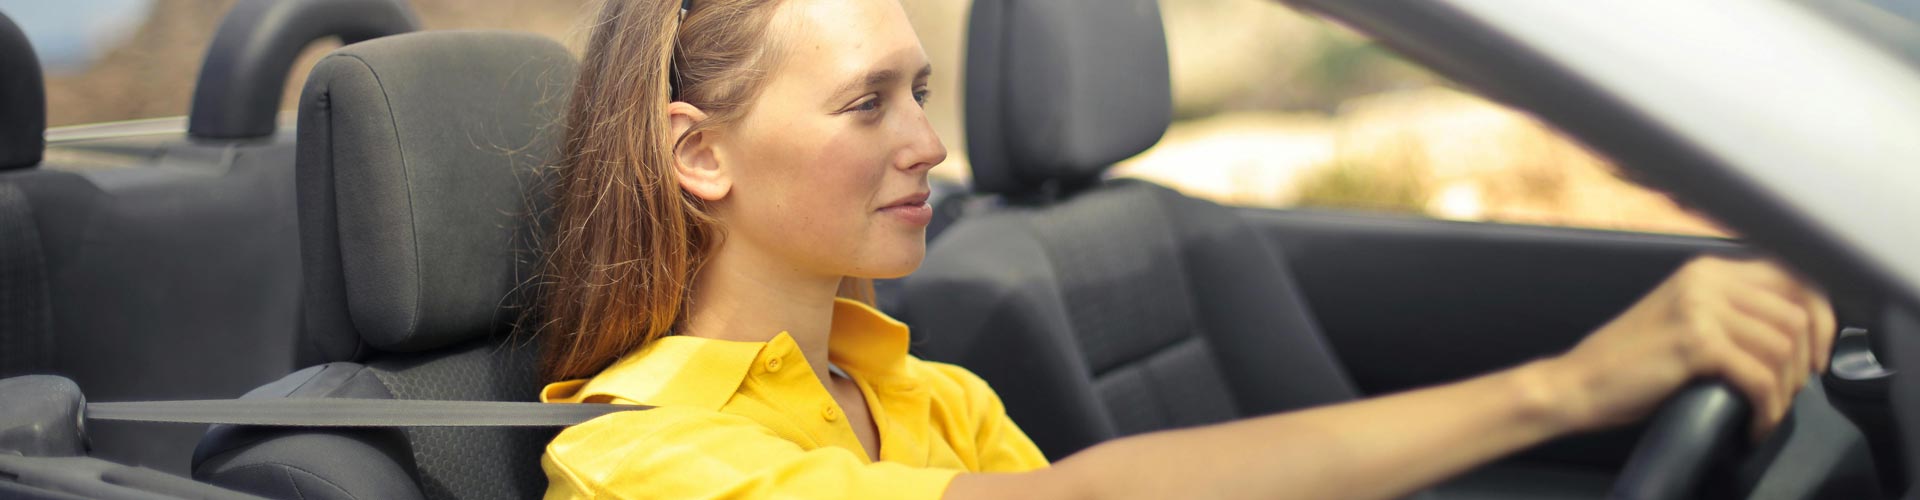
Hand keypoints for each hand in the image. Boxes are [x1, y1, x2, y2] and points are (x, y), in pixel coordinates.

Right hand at [1541, 256, 1835, 439]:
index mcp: (1707, 270)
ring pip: (1783, 347)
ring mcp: (1700, 308)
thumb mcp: (1684, 320)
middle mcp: (1706, 279)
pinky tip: (1753, 424)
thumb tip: (1795, 333)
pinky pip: (1759, 378)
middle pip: (1797, 314)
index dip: (1821, 318)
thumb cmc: (1628, 363)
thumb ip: (1730, 312)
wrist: (1577, 383)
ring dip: (1785, 390)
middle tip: (1789, 392)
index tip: (1817, 356)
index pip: (1794, 277)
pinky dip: (1766, 409)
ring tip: (1766, 410)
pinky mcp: (1695, 343)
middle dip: (1806, 362)